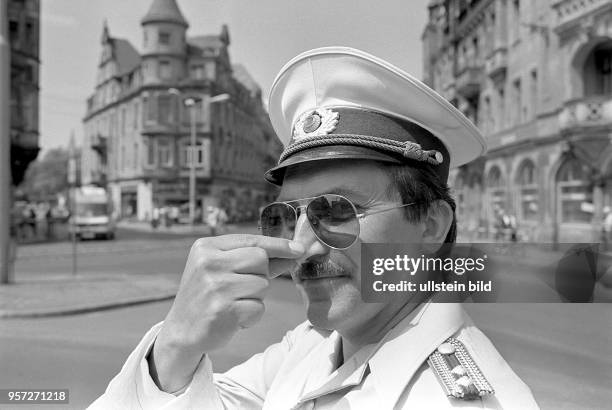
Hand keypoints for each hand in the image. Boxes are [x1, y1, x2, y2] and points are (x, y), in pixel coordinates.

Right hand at [150, 234, 304, 391]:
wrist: (182, 331)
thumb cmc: (207, 296)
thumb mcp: (223, 270)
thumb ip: (255, 260)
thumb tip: (293, 252)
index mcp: (206, 247)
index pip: (252, 240)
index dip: (278, 245)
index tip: (299, 249)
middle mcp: (208, 263)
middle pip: (260, 260)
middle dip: (260, 275)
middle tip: (241, 288)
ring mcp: (215, 286)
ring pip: (262, 285)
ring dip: (255, 298)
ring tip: (233, 303)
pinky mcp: (223, 310)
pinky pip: (258, 308)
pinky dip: (252, 316)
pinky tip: (233, 317)